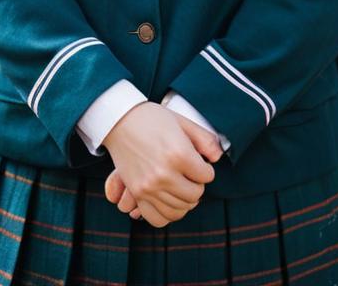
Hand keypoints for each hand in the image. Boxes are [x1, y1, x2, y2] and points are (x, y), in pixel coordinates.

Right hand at [102, 104, 222, 226]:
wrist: (120, 120)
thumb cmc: (153, 118)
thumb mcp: (182, 121)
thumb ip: (205, 139)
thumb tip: (217, 157)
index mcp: (179, 154)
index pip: (207, 176)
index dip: (206, 169)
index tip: (199, 163)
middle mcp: (165, 174)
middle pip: (195, 195)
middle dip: (197, 185)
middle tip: (191, 175)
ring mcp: (149, 187)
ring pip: (179, 209)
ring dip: (184, 200)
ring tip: (181, 186)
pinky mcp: (137, 193)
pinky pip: (158, 219)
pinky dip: (168, 214)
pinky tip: (169, 200)